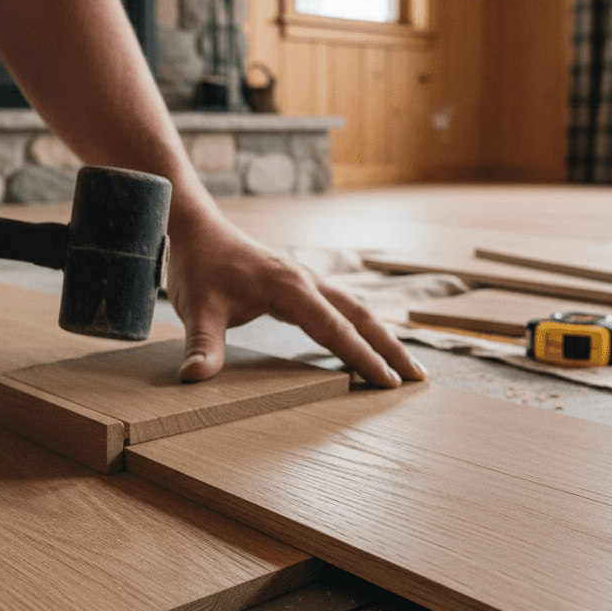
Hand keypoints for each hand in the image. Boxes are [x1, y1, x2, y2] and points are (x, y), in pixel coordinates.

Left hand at [166, 214, 427, 386]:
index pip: (336, 328)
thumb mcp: (197, 309)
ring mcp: (306, 280)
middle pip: (361, 316)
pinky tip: (365, 344)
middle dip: (391, 347)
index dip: (362, 357)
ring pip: (356, 309)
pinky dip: (360, 327)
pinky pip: (340, 307)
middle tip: (418, 378)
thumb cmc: (199, 266)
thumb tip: (193, 379)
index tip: (388, 382)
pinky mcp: (299, 284)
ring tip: (405, 365)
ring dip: (381, 336)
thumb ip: (202, 345)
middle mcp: (306, 281)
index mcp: (290, 287)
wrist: (197, 228)